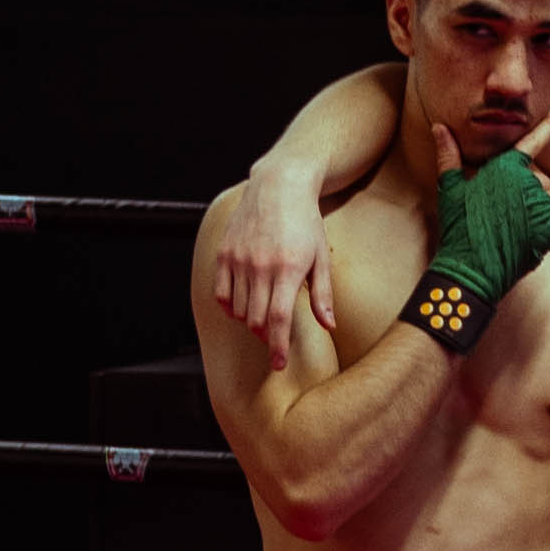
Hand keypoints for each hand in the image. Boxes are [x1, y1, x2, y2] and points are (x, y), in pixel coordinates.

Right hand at [216, 161, 337, 372]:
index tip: (278, 364)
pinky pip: (220, 293)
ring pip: (237, 310)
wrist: (279, 186)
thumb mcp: (321, 256)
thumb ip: (322, 294)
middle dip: (266, 336)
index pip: (278, 319)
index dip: (278, 346)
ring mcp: (238, 260)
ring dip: (249, 320)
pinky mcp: (224, 253)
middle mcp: (259, 266)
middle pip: (256, 319)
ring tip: (263, 313)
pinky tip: (244, 301)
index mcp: (287, 269)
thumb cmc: (305, 221)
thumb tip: (328, 326)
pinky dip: (230, 305)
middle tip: (276, 337)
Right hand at [403, 114, 549, 352]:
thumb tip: (438, 126)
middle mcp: (526, 181)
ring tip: (513, 230)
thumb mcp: (450, 190)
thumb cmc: (458, 229)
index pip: (532, 142)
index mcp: (504, 167)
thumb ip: (449, 155)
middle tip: (504, 217)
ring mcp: (540, 203)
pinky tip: (529, 238)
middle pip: (539, 182)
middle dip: (527, 196)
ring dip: (537, 213)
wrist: (470, 269)